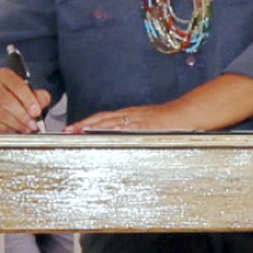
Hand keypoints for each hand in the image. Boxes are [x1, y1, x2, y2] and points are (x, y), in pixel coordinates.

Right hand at [0, 67, 48, 132]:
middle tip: (33, 124)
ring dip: (17, 125)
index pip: (16, 85)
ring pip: (0, 115)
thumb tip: (43, 100)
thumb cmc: (11, 96)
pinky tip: (15, 130)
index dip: (28, 100)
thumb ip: (38, 95)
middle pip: (6, 101)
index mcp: (2, 76)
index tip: (36, 111)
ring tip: (26, 128)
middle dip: (23, 115)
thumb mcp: (26, 92)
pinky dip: (7, 130)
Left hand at [68, 102, 182, 133]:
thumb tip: (115, 139)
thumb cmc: (166, 121)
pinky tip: (108, 132)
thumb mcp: (143, 124)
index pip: (102, 117)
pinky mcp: (147, 124)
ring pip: (112, 121)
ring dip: (95, 126)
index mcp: (127, 114)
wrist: (184, 113)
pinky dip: (118, 129)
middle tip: (68, 131)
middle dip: (83, 124)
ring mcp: (138, 119)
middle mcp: (129, 114)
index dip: (85, 122)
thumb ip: (130, 130)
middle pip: (102, 118)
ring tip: (80, 131)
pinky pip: (130, 126)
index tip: (71, 128)